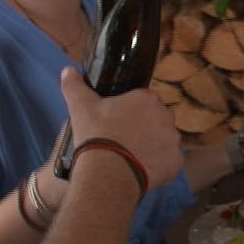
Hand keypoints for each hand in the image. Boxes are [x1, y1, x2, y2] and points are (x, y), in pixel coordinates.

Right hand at [59, 68, 183, 190]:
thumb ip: (74, 86)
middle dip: (142, 127)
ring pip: (162, 140)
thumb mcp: (80, 107)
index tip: (116, 122)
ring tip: (129, 155)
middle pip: (155, 119)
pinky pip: (168, 161)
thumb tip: (68, 71)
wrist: (108, 172)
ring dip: (150, 145)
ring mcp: (173, 140)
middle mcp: (166, 116)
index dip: (129, 111)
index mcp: (147, 99)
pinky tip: (140, 168)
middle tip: (122, 139)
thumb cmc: (97, 135)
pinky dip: (157, 165)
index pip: (142, 100)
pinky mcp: (176, 162)